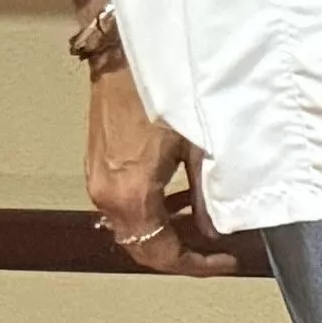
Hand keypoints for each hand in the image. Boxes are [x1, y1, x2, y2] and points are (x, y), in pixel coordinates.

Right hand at [84, 60, 233, 274]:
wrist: (124, 57)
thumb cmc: (162, 93)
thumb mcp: (200, 147)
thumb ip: (207, 195)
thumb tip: (216, 228)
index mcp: (130, 195)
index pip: (160, 252)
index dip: (195, 265)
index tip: (223, 263)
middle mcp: (106, 194)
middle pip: (141, 246)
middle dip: (179, 254)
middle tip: (214, 253)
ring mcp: (98, 179)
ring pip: (132, 226)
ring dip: (165, 233)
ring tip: (202, 226)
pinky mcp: (98, 165)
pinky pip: (125, 204)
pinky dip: (152, 212)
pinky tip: (179, 199)